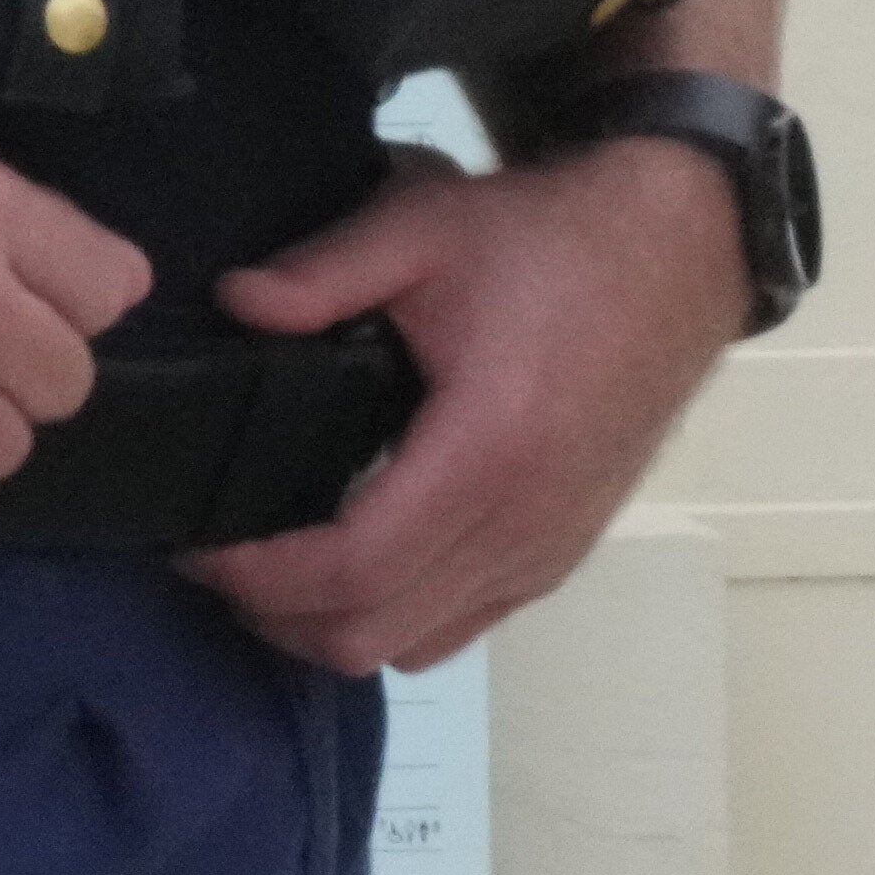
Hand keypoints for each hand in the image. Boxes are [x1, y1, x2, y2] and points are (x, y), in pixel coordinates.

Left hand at [189, 139, 744, 676]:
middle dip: (278, 615)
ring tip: (269, 564)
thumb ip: (322, 269)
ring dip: (331, 627)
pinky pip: (462, 628)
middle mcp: (523, 528)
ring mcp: (548, 552)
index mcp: (486, 455)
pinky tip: (347, 563)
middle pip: (375, 635)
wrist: (677, 256)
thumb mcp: (425, 226)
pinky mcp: (561, 555)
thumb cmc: (549, 242)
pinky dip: (393, 620)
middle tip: (214, 558)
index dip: (262, 577)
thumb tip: (233, 302)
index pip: (354, 570)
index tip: (197, 545)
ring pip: (418, 649)